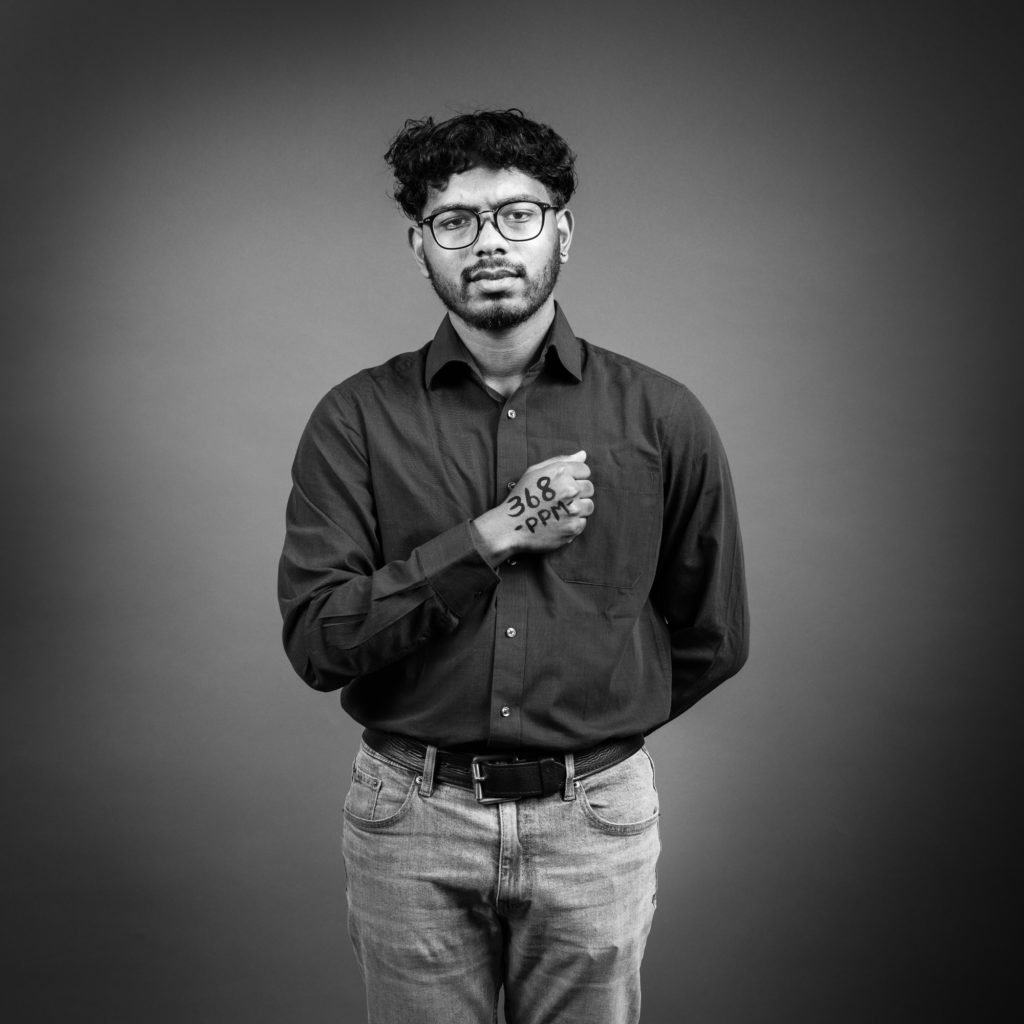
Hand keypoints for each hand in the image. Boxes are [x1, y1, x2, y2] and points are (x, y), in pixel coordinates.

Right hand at [474, 451, 594, 561]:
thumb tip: (583, 454)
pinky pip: (583, 522)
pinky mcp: (573, 527)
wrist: (510, 527)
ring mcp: (573, 510)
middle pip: (589, 488)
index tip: (563, 485)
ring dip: (578, 508)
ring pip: (589, 506)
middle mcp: (569, 489)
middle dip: (578, 492)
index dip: (575, 477)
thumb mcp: (535, 471)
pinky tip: (558, 522)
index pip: (585, 470)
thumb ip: (561, 460)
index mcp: (561, 472)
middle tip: (560, 499)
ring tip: (560, 511)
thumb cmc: (522, 497)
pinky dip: (572, 523)